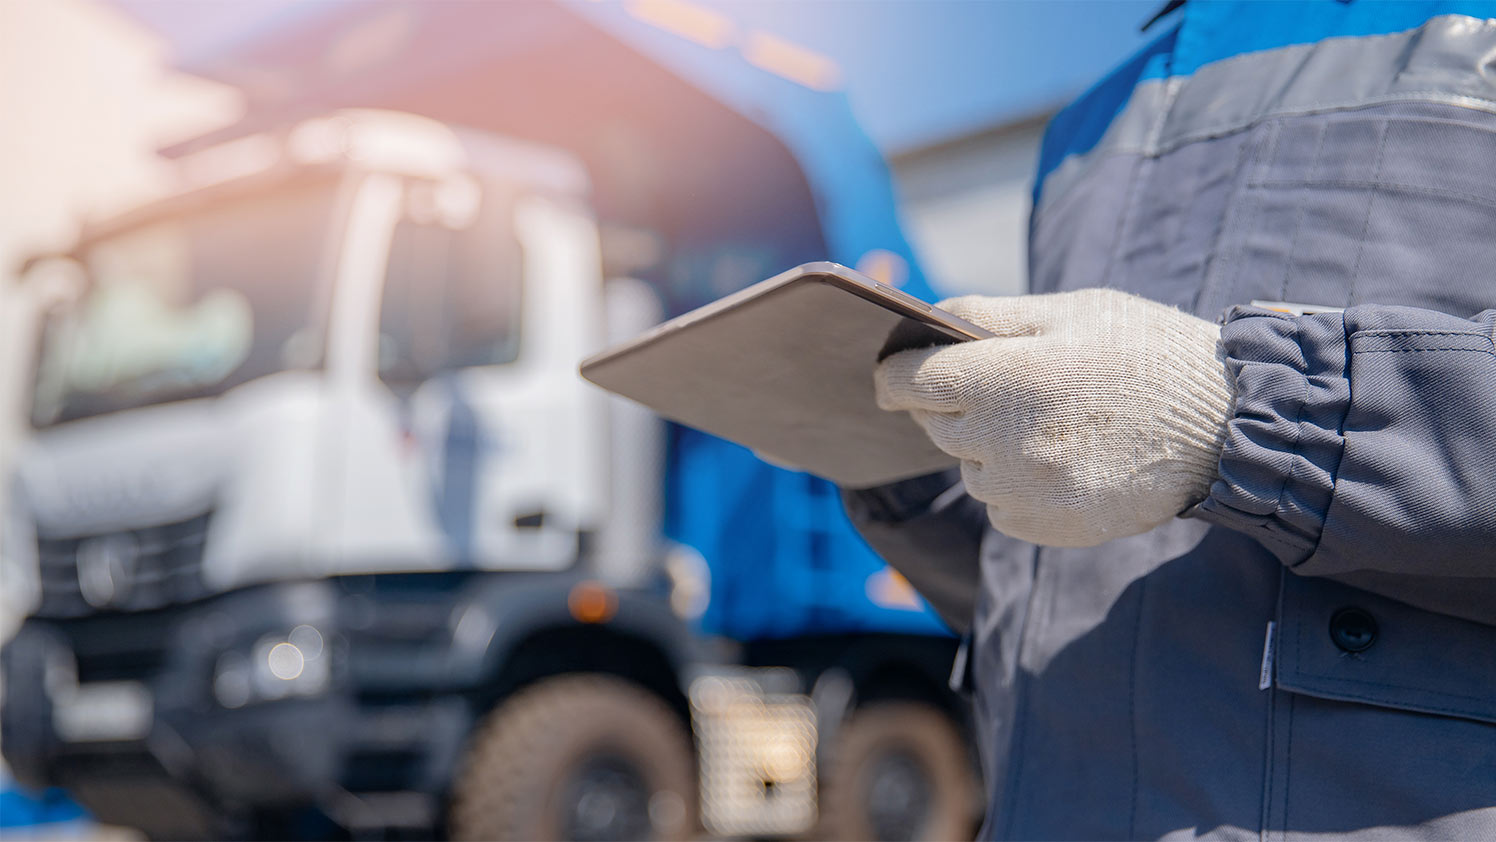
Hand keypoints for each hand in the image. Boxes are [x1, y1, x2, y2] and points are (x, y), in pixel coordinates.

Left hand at [875, 288, 1232, 546]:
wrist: (1223, 427)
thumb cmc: (1144, 354)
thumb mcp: (1070, 312)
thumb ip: (988, 315)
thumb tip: (924, 321)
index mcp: (1004, 376)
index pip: (908, 381)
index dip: (896, 373)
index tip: (896, 373)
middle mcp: (1003, 439)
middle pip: (934, 423)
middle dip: (952, 404)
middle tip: (1006, 388)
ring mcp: (1022, 490)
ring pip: (968, 466)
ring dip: (988, 447)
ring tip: (1051, 424)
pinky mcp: (1044, 526)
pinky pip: (998, 506)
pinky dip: (1014, 486)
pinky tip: (1064, 461)